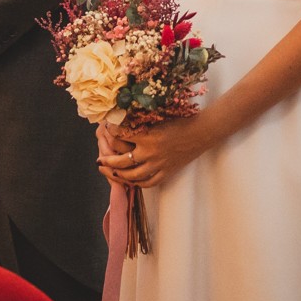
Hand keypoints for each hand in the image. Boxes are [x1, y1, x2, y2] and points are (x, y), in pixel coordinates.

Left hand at [98, 115, 212, 188]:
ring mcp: (159, 165)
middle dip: (107, 161)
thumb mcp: (158, 116)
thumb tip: (120, 118)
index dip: (109, 133)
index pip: (120, 137)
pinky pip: (148, 183)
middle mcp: (151, 152)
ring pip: (132, 176)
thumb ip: (140, 120)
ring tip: (109, 172)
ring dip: (117, 176)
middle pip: (121, 162)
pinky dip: (137, 183)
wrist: (202, 132)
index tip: (105, 130)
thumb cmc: (181, 119)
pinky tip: (129, 181)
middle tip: (99, 160)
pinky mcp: (166, 172)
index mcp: (147, 135)